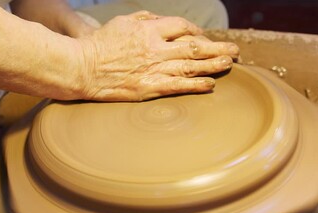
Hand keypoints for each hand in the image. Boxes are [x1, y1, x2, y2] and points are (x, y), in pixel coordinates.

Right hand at [72, 11, 238, 100]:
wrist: (82, 68)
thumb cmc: (99, 45)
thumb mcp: (122, 22)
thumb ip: (144, 19)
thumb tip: (162, 21)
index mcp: (149, 30)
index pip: (182, 27)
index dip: (197, 31)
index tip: (204, 37)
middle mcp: (156, 49)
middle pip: (194, 47)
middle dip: (218, 48)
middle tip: (235, 51)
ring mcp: (154, 69)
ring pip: (191, 66)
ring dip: (214, 65)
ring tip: (230, 64)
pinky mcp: (149, 88)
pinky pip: (178, 86)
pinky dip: (196, 85)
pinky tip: (211, 85)